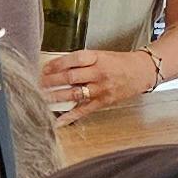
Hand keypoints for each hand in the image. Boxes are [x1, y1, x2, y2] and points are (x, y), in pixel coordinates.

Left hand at [38, 47, 157, 125]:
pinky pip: (84, 110)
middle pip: (71, 77)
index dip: (57, 64)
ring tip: (40, 98)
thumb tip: (56, 68)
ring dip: (56, 96)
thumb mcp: (101, 55)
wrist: (142, 72)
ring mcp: (101, 89)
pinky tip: (57, 121)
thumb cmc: (119, 62)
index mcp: (97, 58)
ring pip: (74, 93)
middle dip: (51, 80)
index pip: (74, 59)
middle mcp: (98, 73)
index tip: (44, 68)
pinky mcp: (103, 102)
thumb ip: (81, 62)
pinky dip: (70, 117)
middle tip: (36, 83)